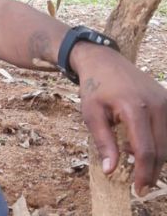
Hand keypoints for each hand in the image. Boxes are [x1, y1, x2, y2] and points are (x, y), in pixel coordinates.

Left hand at [73, 45, 166, 195]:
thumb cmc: (95, 87)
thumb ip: (103, 142)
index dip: (143, 173)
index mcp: (134, 108)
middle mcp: (157, 104)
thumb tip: (111, 170)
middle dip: (151, 170)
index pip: (145, 150)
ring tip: (129, 153)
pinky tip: (136, 141)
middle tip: (139, 185)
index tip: (138, 189)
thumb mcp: (91, 114)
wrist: (104, 60)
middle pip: (161, 149)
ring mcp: (166, 101)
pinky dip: (158, 142)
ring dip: (154, 156)